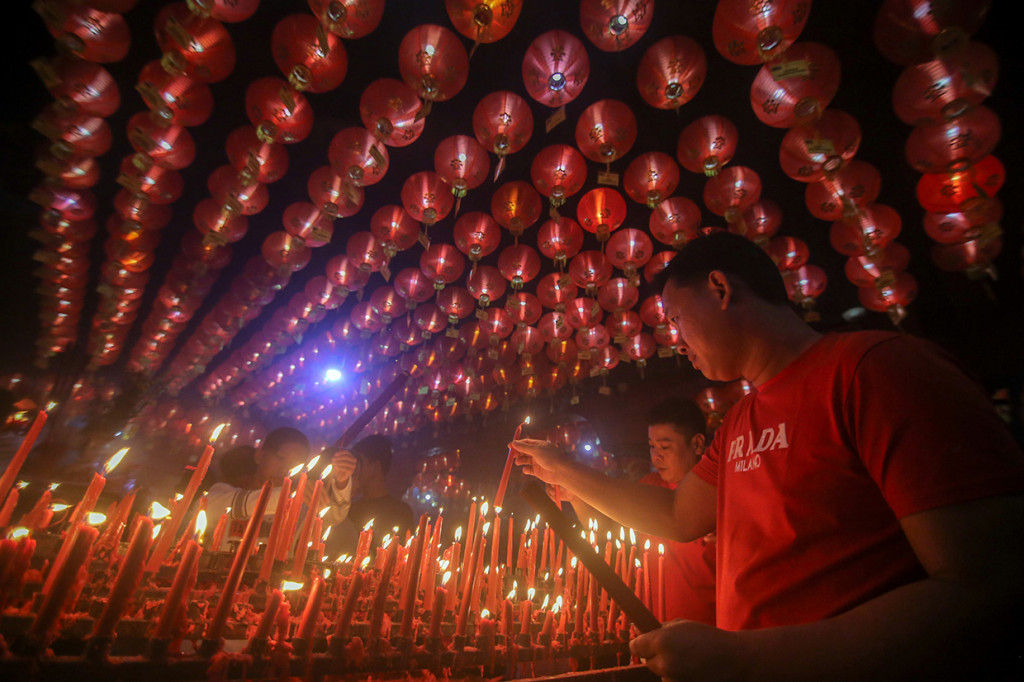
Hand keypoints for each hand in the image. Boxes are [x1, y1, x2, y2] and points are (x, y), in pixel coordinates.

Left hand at [330, 449, 356, 487]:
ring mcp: (353, 466)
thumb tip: (335, 455)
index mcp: (351, 456)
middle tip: (332, 459)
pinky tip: (335, 467)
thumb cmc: (339, 466)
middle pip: (346, 457)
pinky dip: (339, 467)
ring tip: (333, 463)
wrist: (340, 475)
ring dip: (338, 462)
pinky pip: (345, 468)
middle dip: (339, 457)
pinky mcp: (351, 471)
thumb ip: (337, 456)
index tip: (335, 454)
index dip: (341, 452)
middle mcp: (354, 460)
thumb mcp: (338, 460)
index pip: (347, 452)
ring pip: (346, 463)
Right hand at [510, 437, 564, 485]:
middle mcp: (538, 453)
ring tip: (518, 462)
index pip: (526, 442)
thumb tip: (513, 443)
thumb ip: (524, 447)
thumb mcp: (536, 450)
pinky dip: (525, 470)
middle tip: (511, 455)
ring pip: (525, 460)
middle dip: (517, 453)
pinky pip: (528, 470)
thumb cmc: (550, 457)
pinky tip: (526, 470)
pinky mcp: (538, 471)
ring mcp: (538, 462)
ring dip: (520, 460)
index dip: (517, 444)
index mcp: (539, 445)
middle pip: (524, 451)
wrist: (561, 471)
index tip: (509, 446)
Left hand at [630, 620, 745, 680]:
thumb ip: (658, 628)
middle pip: (647, 661)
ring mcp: (672, 679)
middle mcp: (664, 662)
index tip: (647, 642)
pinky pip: (670, 681)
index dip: (641, 643)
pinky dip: (677, 677)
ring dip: (668, 668)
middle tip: (676, 650)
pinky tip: (692, 671)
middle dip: (657, 656)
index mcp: (662, 642)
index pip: (635, 647)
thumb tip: (637, 630)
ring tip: (688, 662)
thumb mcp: (682, 625)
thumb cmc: (709, 638)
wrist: (734, 660)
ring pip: (660, 673)